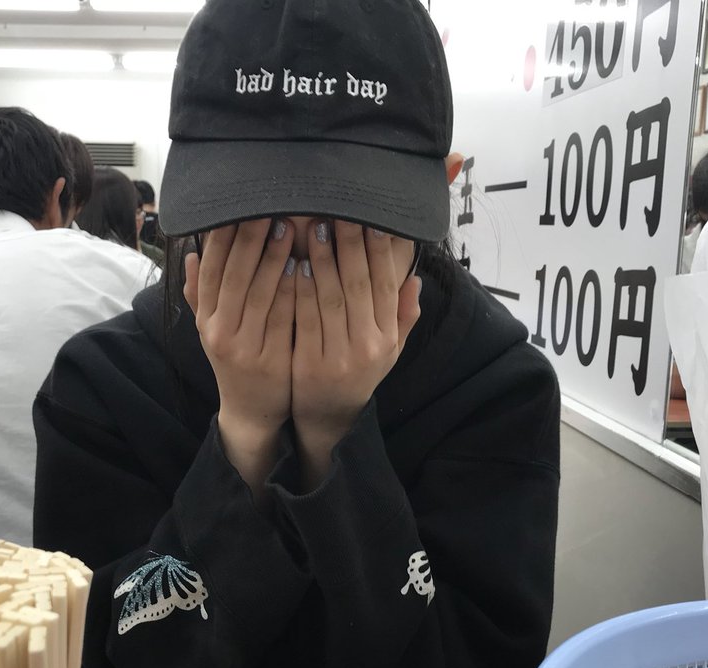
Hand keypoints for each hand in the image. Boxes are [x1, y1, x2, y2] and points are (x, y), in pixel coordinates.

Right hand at [184, 218, 296, 495]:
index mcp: (207, 319)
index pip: (211, 269)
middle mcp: (220, 332)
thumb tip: (192, 252)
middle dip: (250, 238)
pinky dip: (291, 292)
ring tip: (289, 227)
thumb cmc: (238, 359)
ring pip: (258, 295)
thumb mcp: (212, 329)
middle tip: (268, 205)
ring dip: (273, 258)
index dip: (223, 236)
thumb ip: (201, 293)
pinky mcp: (272, 361)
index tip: (238, 206)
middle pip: (234, 276)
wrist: (251, 410)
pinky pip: (283, 320)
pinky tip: (304, 267)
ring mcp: (246, 348)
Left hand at [291, 220, 420, 487]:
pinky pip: (303, 319)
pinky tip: (292, 264)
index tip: (371, 218)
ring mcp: (337, 356)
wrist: (328, 417)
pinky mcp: (309, 363)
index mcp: (386, 337)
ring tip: (313, 228)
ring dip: (322, 261)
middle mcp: (366, 346)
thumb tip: (415, 278)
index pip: (385, 284)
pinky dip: (298, 290)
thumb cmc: (358, 372)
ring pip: (330, 299)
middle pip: (358, 286)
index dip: (379, 250)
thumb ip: (403, 315)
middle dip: (349, 245)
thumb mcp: (389, 349)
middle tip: (338, 210)